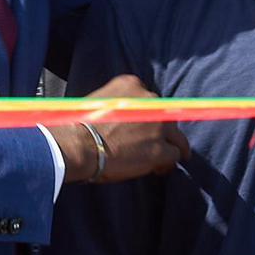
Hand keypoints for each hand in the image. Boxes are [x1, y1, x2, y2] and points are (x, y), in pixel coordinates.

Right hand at [51, 74, 190, 183]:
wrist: (78, 144)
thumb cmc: (80, 125)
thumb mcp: (99, 99)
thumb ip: (118, 103)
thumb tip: (123, 118)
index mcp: (132, 85)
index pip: (149, 99)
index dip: (147, 115)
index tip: (141, 127)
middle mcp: (150, 101)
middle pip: (165, 116)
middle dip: (160, 130)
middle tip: (150, 144)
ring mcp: (158, 126)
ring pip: (175, 136)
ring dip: (169, 146)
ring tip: (161, 160)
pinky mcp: (160, 149)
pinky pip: (174, 154)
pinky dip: (167, 163)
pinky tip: (159, 169)